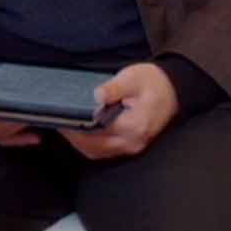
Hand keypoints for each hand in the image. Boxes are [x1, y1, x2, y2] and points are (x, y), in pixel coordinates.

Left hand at [61, 62, 178, 159]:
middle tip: (57, 121)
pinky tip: (80, 132)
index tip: (61, 117)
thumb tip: (96, 96)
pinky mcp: (130, 145)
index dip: (77, 125)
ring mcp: (133, 146)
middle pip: (94, 147)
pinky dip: (89, 145)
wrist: (173, 90)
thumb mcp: (133, 78)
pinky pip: (105, 151)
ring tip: (65, 126)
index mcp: (134, 125)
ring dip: (79, 143)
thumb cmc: (153, 82)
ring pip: (98, 153)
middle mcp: (133, 142)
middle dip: (73, 136)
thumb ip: (114, 88)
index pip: (98, 131)